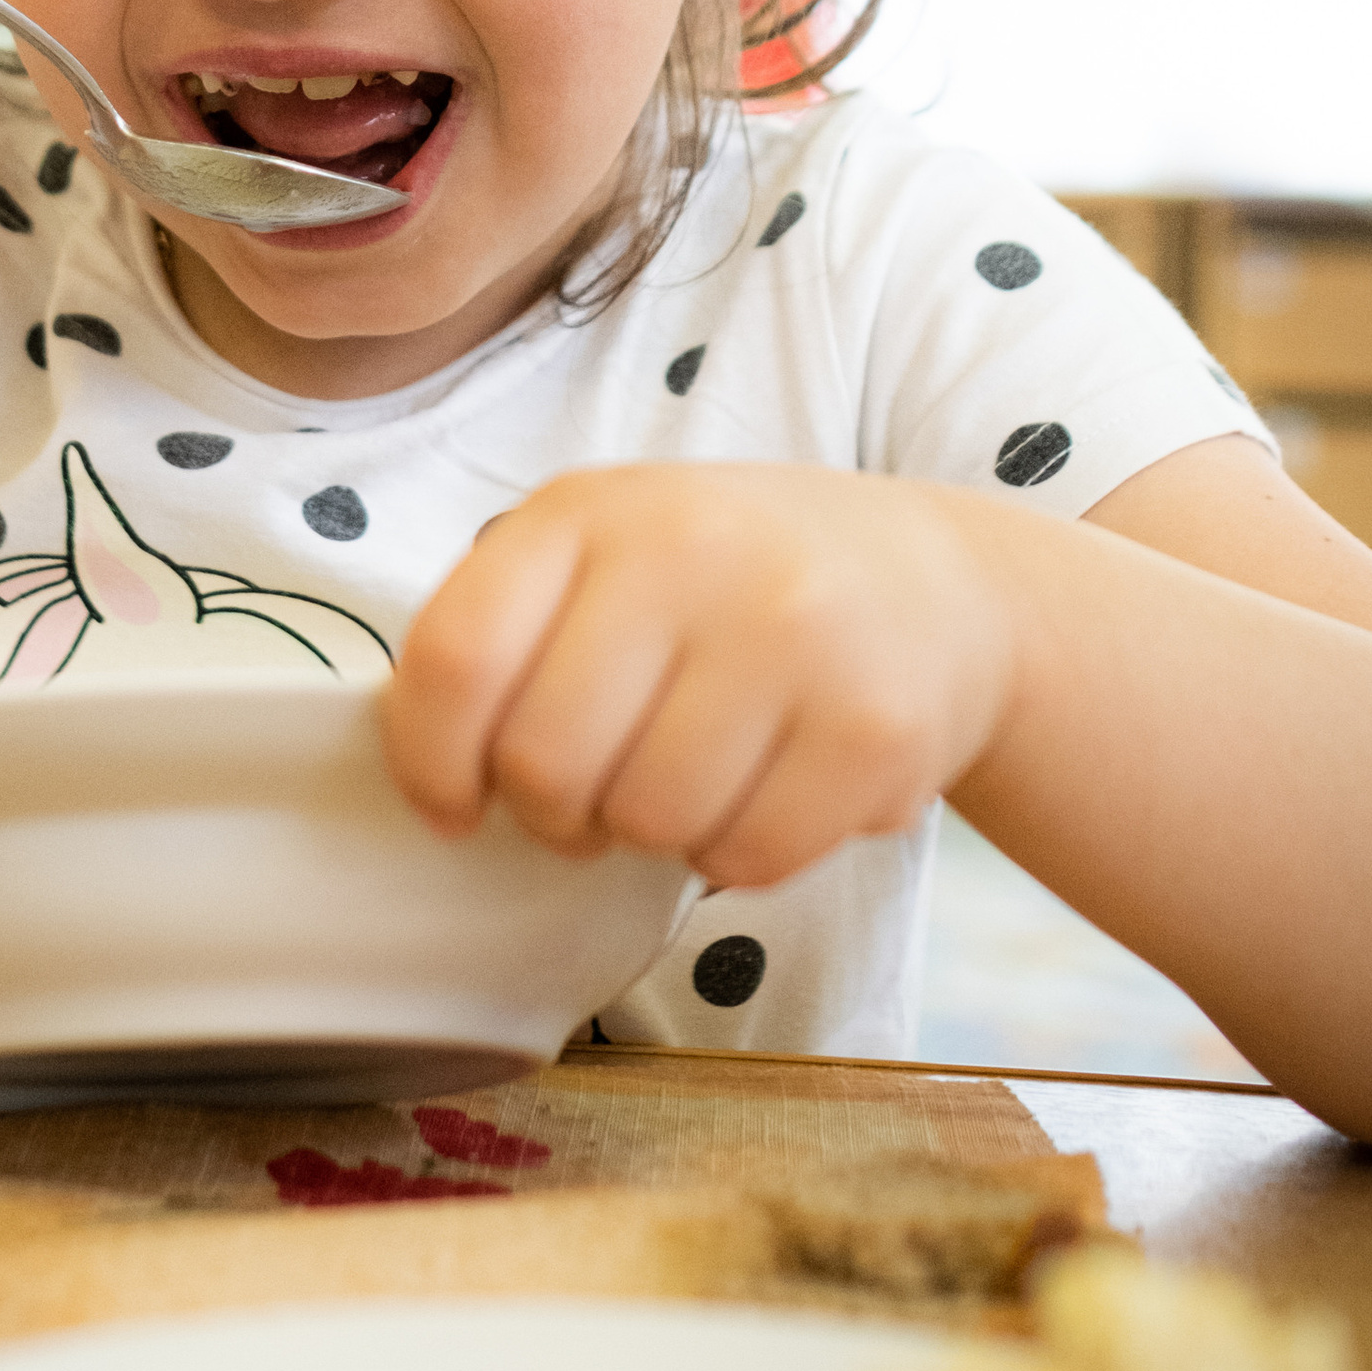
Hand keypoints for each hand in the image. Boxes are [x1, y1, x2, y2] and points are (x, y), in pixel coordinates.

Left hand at [381, 465, 1017, 887]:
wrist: (941, 584)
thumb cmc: (734, 584)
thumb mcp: (611, 553)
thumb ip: (511, 634)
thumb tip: (432, 777)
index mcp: (592, 510)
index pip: (456, 656)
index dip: (430, 761)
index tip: (456, 803)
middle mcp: (690, 553)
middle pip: (545, 763)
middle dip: (558, 811)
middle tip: (603, 790)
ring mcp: (792, 633)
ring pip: (646, 823)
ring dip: (656, 833)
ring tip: (700, 771)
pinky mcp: (873, 727)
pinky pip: (748, 859)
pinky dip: (742, 853)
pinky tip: (773, 785)